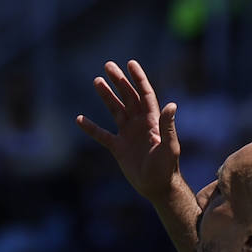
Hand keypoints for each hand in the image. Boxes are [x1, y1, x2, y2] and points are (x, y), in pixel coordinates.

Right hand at [76, 60, 181, 203]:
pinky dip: (91, 128)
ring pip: (115, 110)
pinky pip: (102, 135)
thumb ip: (168, 126)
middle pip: (128, 97)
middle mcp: (140, 123)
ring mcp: (128, 134)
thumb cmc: (166, 167)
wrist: (156, 187)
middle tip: (108, 66)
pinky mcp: (118, 148)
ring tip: (97, 81)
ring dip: (107, 96)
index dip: (138, 79)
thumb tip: (172, 105)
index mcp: (152, 120)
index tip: (130, 64)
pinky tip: (79, 119)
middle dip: (119, 82)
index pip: (145, 94)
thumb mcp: (169, 146)